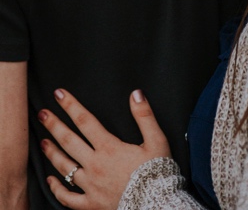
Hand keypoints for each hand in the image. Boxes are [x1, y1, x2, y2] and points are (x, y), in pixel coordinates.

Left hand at [38, 89, 169, 209]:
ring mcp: (90, 185)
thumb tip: (136, 94)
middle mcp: (94, 165)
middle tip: (43, 114)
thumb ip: (145, 116)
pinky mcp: (90, 203)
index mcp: (109, 148)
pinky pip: (67, 196)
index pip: (85, 121)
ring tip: (43, 141)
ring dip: (52, 152)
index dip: (71, 106)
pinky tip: (50, 179)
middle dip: (54, 125)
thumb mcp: (157, 140)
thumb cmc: (157, 170)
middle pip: (69, 141)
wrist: (155, 202)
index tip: (59, 94)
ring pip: (64, 167)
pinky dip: (56, 188)